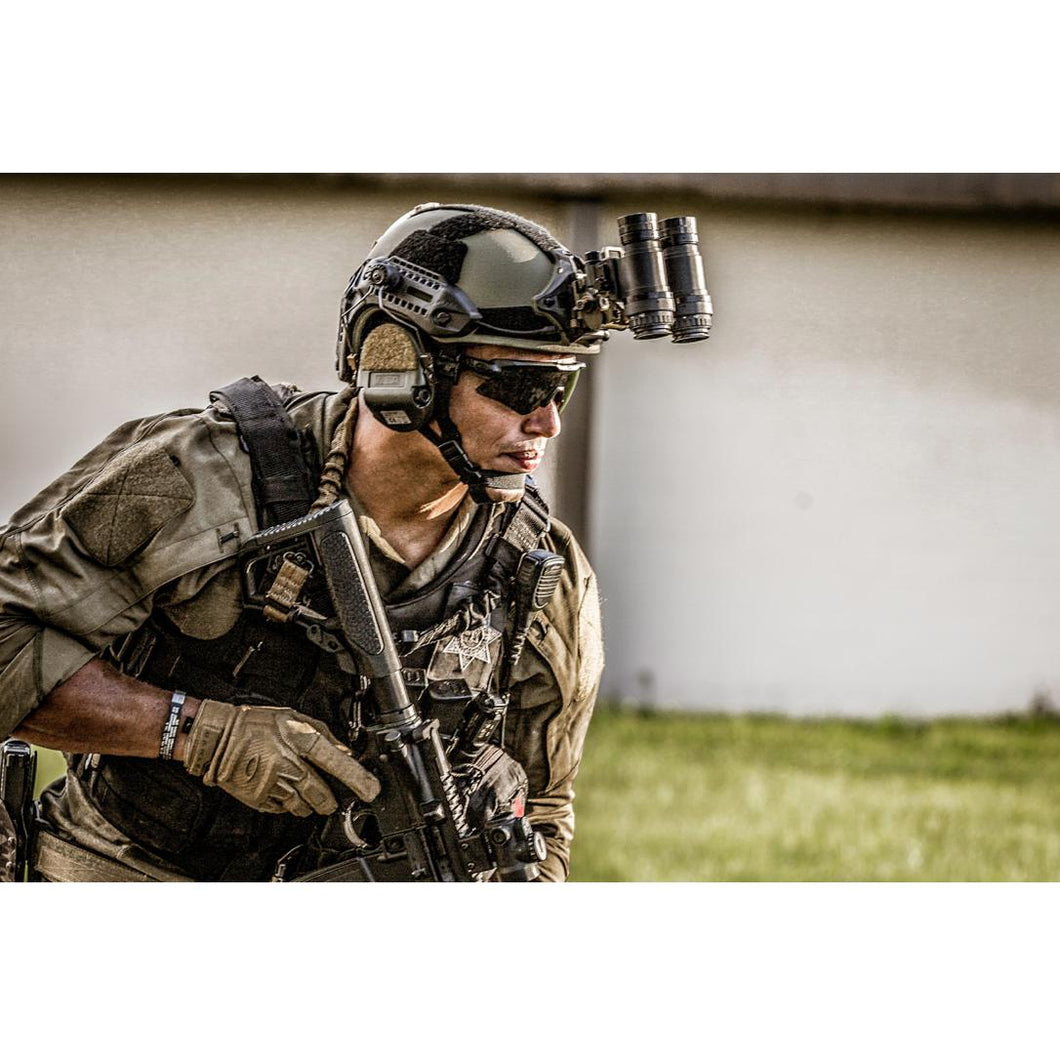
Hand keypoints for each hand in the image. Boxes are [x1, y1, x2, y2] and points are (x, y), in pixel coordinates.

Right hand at [183, 700, 379, 815]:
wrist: (216, 736)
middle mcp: (287, 763)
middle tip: (331, 798)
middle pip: (320, 793)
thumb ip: (323, 734)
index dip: (356, 779)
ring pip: (302, 806)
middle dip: (330, 800)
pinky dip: (287, 804)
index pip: (335, 762)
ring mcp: (272, 783)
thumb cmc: (255, 723)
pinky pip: (282, 809)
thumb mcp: (293, 717)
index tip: (371, 791)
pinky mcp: (258, 798)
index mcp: (299, 739)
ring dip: (309, 804)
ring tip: (302, 789)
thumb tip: (345, 752)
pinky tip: (282, 789)